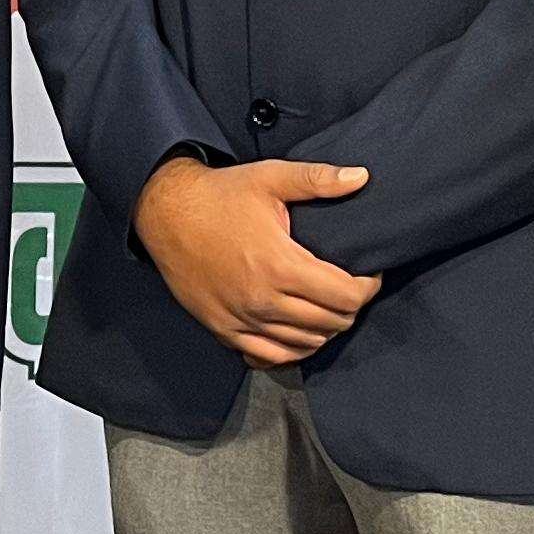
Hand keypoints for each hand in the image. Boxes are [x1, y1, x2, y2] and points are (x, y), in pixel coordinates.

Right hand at [130, 154, 383, 364]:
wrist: (164, 213)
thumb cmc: (220, 195)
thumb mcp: (270, 177)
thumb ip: (318, 179)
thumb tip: (362, 177)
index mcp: (280, 265)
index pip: (345, 296)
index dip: (367, 287)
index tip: (368, 274)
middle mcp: (263, 300)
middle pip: (331, 324)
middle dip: (350, 307)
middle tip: (349, 288)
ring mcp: (241, 319)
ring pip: (305, 344)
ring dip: (325, 329)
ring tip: (327, 306)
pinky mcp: (223, 329)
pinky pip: (269, 356)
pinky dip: (292, 349)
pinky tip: (299, 333)